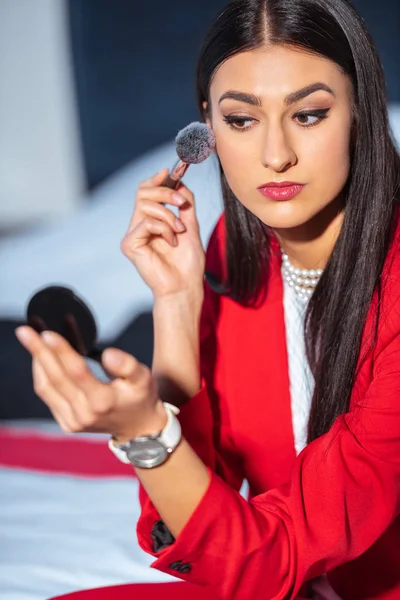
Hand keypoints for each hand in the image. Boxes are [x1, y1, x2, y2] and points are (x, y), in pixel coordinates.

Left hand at [15, 326, 167, 441]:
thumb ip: (127, 364)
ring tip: (29, 340)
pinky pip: (48, 395)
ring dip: (37, 361)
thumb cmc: (140, 397)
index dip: (61, 351)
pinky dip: (42, 375)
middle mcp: (84, 414)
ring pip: (46, 387)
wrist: (138, 428)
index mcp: (103, 402)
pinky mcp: (66, 423)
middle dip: (39, 351)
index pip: (77, 372)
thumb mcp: (143, 378)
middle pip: (56, 377)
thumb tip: (107, 354)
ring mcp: (73, 421)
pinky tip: (41, 359)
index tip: (47, 333)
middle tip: (24, 331)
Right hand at [121, 169, 204, 300]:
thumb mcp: (191, 226)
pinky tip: (172, 242)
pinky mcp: (129, 245)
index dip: (156, 180)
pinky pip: (146, 223)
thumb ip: (185, 205)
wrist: (185, 286)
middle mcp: (139, 226)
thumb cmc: (188, 263)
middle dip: (165, 192)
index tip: (170, 171)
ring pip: (145, 205)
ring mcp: (133, 235)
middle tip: (181, 202)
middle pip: (142, 192)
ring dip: (168, 215)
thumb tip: (180, 181)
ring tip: (179, 230)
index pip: (146, 192)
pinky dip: (164, 229)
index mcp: (151, 221)